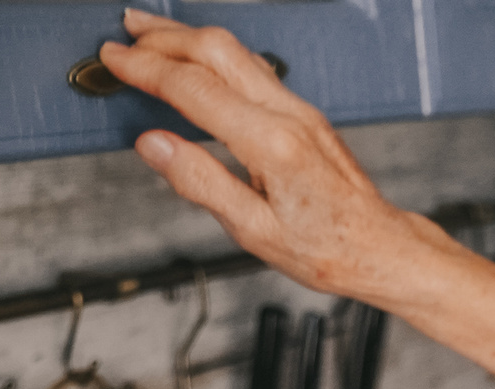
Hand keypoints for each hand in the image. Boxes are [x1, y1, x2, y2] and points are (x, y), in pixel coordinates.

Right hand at [97, 10, 429, 300]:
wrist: (382, 248)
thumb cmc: (328, 249)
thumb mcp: (253, 231)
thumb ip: (200, 182)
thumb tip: (153, 145)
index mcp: (273, 146)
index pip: (194, 89)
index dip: (146, 70)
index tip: (113, 61)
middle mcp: (290, 117)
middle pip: (217, 51)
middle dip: (163, 38)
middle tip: (122, 37)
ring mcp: (301, 111)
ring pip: (237, 52)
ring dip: (188, 38)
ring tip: (149, 33)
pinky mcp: (305, 115)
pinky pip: (254, 68)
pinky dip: (215, 56)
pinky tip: (197, 59)